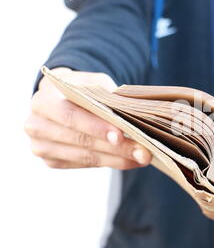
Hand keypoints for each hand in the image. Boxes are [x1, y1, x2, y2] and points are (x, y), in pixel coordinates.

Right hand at [25, 68, 151, 169]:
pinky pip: (85, 165)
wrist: (61, 98)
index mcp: (43, 101)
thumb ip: (107, 95)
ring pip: (85, 157)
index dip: (96, 127)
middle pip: (81, 140)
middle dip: (116, 148)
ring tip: (143, 157)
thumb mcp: (93, 82)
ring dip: (118, 159)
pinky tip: (130, 161)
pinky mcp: (52, 161)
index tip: (121, 135)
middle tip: (143, 151)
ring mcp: (42, 146)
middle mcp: (36, 125)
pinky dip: (111, 162)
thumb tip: (131, 113)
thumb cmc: (81, 88)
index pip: (70, 116)